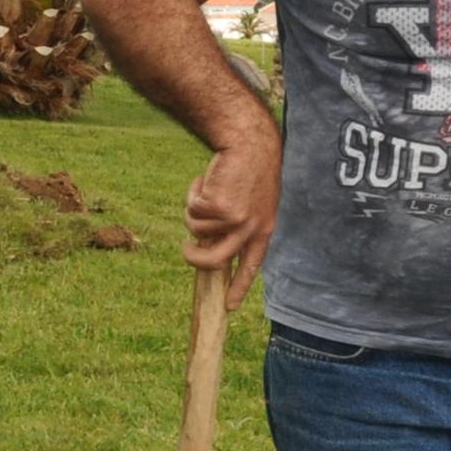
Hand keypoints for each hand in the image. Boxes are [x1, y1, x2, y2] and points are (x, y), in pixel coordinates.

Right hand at [182, 123, 279, 289]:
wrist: (248, 143)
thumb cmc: (248, 169)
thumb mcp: (250, 202)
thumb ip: (235, 225)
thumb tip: (207, 246)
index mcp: (264, 230)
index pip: (251, 265)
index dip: (239, 286)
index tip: (229, 306)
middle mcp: (251, 229)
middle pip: (215, 261)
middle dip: (194, 259)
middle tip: (186, 249)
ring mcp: (235, 220)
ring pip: (197, 230)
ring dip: (194, 210)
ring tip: (206, 188)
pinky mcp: (219, 208)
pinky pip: (192, 210)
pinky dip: (193, 193)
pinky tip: (206, 179)